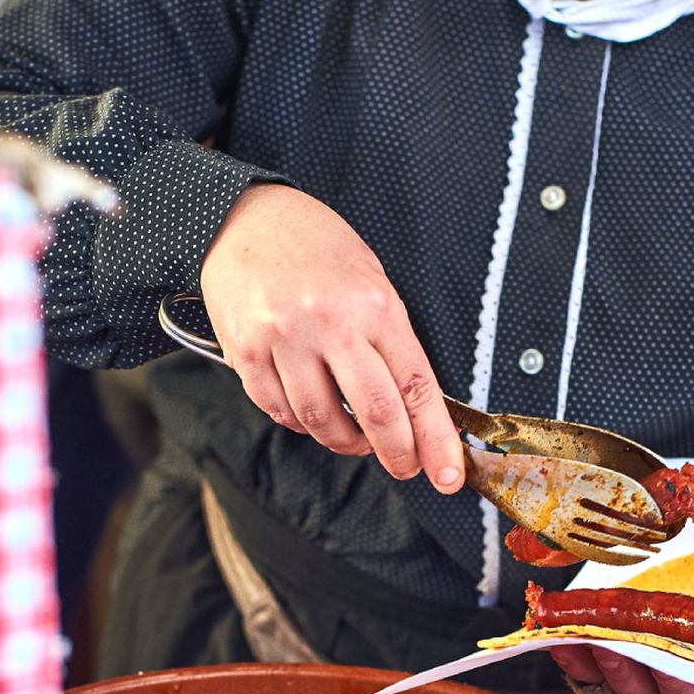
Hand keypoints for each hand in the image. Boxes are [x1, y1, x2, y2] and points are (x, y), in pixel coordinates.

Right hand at [199, 183, 466, 491]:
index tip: (448, 476)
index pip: (416, 387)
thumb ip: (391, 344)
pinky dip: (302, 423)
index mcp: (374, 305)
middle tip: (405, 467)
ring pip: (322, 423)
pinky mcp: (245, 353)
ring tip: (356, 436)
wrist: (246, 217)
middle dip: (397, 454)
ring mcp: (283, 339)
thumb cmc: (318, 250)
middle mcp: (329, 323)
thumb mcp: (371, 282)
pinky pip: (281, 412)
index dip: (435, 440)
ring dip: (346, 442)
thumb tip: (415, 412)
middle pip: (375, 414)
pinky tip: (312, 410)